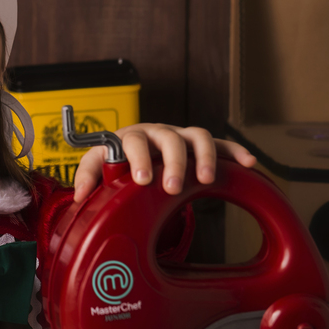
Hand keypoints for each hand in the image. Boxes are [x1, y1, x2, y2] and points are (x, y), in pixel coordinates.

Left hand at [72, 123, 255, 203]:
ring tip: (205, 180)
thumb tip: (80, 195)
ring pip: (197, 137)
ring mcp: (181, 137)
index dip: (139, 158)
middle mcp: (158, 133)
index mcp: (132, 138)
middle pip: (169, 139)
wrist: (137, 151)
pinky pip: (221, 144)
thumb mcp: (100, 164)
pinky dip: (235, 151)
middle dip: (173, 163)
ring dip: (203, 157)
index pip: (134, 142)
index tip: (143, 179)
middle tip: (173, 187)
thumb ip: (89, 175)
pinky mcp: (199, 145)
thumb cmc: (119, 159)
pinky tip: (248, 163)